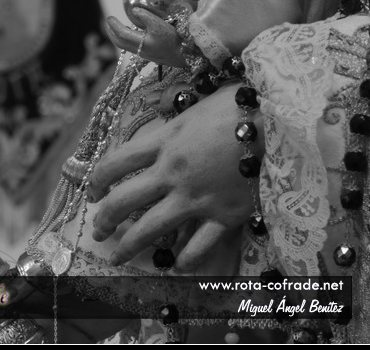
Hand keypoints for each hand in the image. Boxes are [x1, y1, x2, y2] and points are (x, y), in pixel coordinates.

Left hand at [88, 84, 262, 271]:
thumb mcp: (196, 107)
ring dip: (129, 245)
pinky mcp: (223, 216)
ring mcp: (196, 197)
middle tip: (96, 230)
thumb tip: (162, 129)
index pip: (117, 162)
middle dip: (104, 218)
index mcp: (165, 140)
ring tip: (117, 256)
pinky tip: (178, 265)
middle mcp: (172, 172)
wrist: (276, 121)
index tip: (93, 190)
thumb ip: (175, 125)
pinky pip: (198, 246)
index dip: (98, 178)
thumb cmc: (237, 105)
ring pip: (151, 228)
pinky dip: (186, 259)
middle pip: (124, 200)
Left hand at [106, 8, 185, 66]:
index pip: (121, 34)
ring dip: (117, 37)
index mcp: (141, 42)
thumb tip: (133, 10)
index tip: (109, 17)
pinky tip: (130, 33)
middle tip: (107, 23)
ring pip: (124, 47)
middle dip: (111, 33)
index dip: (113, 25)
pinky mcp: (149, 55)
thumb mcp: (160, 24)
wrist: (185, 55)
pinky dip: (125, 39)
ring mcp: (144, 54)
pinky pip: (131, 47)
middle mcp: (140, 50)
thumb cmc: (174, 39)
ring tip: (114, 28)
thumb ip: (146, 16)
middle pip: (119, 43)